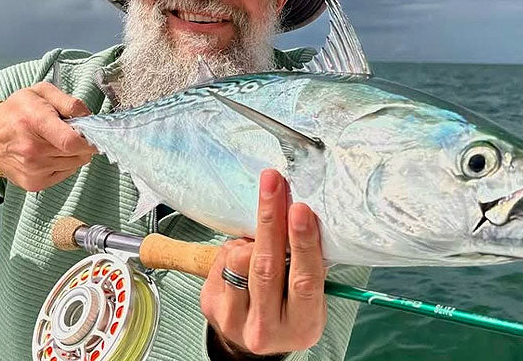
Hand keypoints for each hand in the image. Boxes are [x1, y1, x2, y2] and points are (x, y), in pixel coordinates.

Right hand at [0, 82, 95, 191]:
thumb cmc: (16, 112)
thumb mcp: (40, 92)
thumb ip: (68, 101)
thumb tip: (89, 117)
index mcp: (34, 122)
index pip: (72, 141)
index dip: (89, 139)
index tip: (90, 132)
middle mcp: (32, 149)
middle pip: (78, 154)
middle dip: (84, 143)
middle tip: (72, 133)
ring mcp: (32, 169)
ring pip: (75, 164)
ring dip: (74, 153)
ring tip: (56, 142)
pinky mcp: (34, 183)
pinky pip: (65, 174)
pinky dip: (65, 164)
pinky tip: (50, 153)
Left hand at [201, 169, 328, 356]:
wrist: (261, 339)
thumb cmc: (291, 312)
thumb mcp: (311, 299)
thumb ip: (309, 266)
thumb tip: (305, 217)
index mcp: (301, 325)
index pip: (303, 280)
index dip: (302, 243)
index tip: (300, 210)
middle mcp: (265, 328)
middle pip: (265, 266)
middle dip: (270, 219)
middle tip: (273, 183)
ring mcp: (233, 320)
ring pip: (238, 260)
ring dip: (251, 238)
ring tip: (261, 241)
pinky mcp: (211, 306)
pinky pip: (221, 261)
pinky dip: (235, 248)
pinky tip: (245, 255)